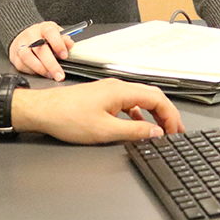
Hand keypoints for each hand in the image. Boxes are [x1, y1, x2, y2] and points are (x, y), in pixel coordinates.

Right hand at [9, 22, 74, 80]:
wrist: (25, 36)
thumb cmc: (44, 37)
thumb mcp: (56, 34)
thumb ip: (64, 39)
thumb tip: (69, 44)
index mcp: (44, 28)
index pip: (50, 32)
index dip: (58, 44)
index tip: (64, 56)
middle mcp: (31, 35)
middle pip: (39, 49)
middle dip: (51, 64)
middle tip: (59, 75)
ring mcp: (21, 45)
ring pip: (27, 57)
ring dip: (40, 69)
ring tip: (50, 76)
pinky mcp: (14, 55)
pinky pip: (22, 65)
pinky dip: (32, 71)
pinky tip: (40, 74)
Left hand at [13, 78, 184, 143]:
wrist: (44, 111)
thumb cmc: (68, 118)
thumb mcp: (105, 131)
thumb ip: (134, 132)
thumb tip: (155, 132)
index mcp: (121, 91)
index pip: (158, 99)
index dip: (171, 116)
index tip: (176, 131)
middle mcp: (118, 86)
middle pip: (152, 96)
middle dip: (166, 113)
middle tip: (175, 131)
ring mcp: (110, 91)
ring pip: (141, 99)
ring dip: (154, 114)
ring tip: (160, 130)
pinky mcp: (103, 97)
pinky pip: (129, 103)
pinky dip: (140, 114)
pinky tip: (137, 126)